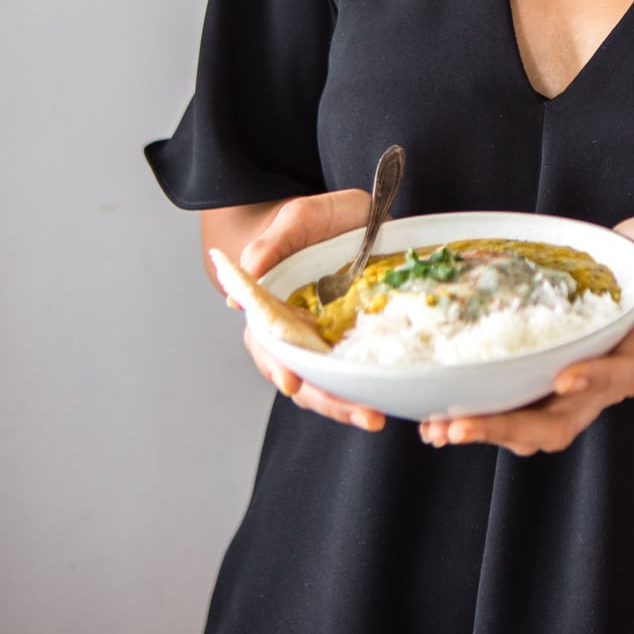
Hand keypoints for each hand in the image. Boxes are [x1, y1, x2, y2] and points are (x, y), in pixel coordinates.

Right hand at [231, 189, 388, 433]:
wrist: (344, 216)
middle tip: (361, 414)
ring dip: (349, 404)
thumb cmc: (311, 220)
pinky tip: (390, 397)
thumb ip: (269, 245)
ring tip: (374, 416)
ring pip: (330, 381)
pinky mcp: (356, 337)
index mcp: (273, 307)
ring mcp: (327, 338)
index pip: (269, 345)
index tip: (291, 383)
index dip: (278, 365)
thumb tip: (243, 280)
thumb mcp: (294, 219)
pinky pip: (359, 368)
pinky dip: (369, 386)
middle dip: (327, 399)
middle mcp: (298, 330)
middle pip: (302, 375)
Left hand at [418, 216, 633, 456]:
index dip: (593, 380)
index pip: (619, 375)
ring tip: (440, 429)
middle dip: (512, 428)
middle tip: (462, 425)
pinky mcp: (541, 387)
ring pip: (531, 429)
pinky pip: (512, 413)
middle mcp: (601, 384)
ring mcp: (568, 391)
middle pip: (563, 422)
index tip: (564, 376)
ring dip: (486, 432)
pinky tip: (437, 421)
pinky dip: (478, 419)